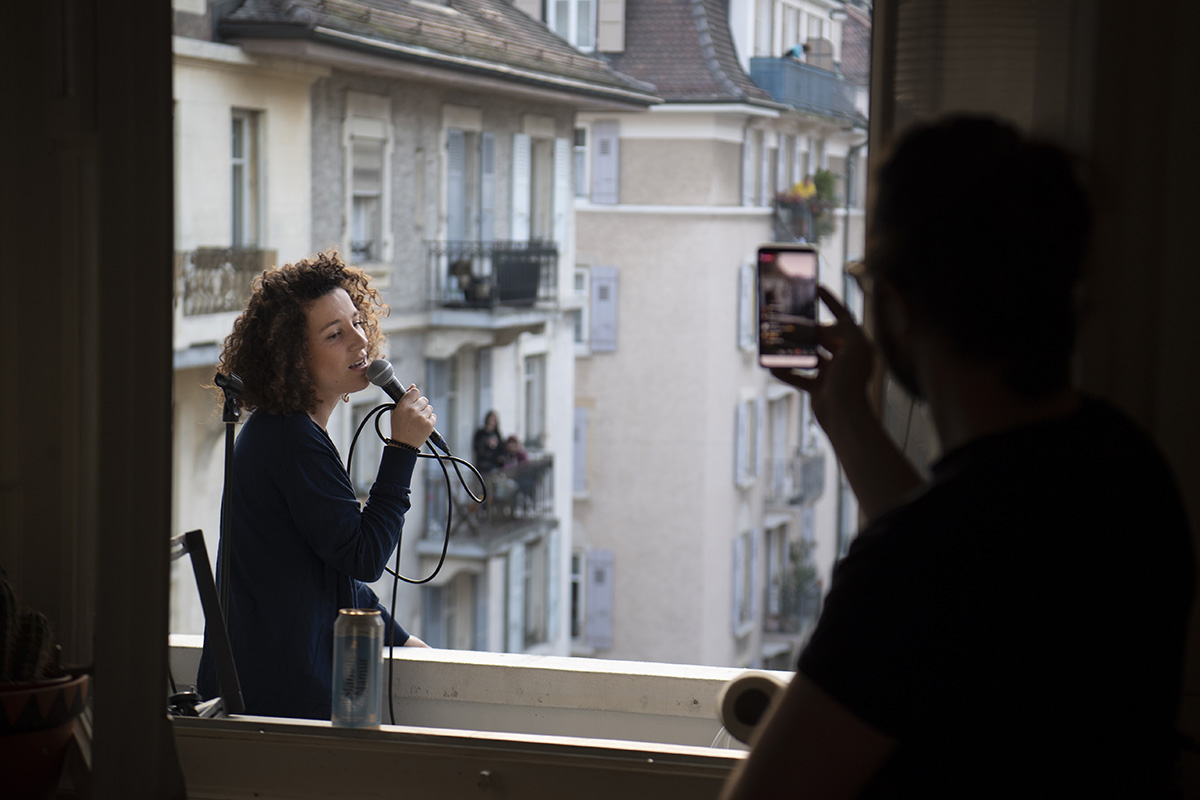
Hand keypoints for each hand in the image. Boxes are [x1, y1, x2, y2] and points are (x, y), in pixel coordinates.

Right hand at [389, 384, 436, 448]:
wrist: (403, 445)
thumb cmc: (398, 428)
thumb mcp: (396, 412)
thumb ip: (405, 398)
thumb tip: (413, 386)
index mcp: (403, 405)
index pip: (415, 391)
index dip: (415, 396)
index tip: (414, 401)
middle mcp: (413, 410)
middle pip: (424, 399)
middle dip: (421, 406)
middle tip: (415, 414)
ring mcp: (422, 417)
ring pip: (430, 408)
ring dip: (426, 413)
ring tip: (418, 421)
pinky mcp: (429, 425)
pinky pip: (434, 417)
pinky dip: (430, 420)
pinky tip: (422, 425)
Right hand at [770, 285, 873, 428]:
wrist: (844, 415)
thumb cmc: (851, 380)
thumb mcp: (853, 347)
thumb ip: (840, 330)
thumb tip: (821, 326)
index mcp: (857, 345)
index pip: (843, 317)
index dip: (830, 301)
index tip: (816, 288)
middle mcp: (846, 357)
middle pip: (822, 336)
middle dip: (805, 328)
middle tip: (788, 317)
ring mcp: (832, 374)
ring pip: (809, 356)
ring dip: (793, 350)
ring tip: (777, 340)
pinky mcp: (819, 388)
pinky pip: (800, 376)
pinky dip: (787, 372)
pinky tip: (772, 367)